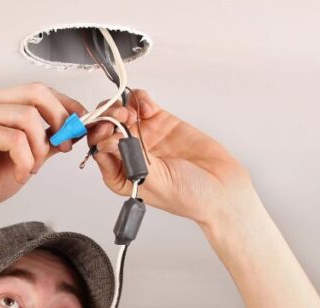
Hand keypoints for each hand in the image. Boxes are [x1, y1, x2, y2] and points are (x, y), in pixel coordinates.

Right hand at [0, 83, 86, 220]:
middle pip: (37, 92)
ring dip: (39, 149)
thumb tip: (75, 129)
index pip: (40, 90)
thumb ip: (48, 141)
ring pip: (28, 117)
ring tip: (32, 168)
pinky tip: (20, 173)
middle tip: (65, 145)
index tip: (82, 124)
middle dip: (60, 120)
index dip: (66, 105)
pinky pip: (15, 139)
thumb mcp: (28, 157)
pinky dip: (25, 161)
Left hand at [86, 90, 253, 226]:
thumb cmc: (190, 196)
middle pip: (106, 128)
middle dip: (107, 119)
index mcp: (121, 174)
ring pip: (121, 113)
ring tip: (131, 113)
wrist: (222, 188)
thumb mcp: (154, 182)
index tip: (104, 132)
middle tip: (117, 118)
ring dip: (121, 107)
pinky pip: (142, 104)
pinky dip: (140, 99)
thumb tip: (106, 143)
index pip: (99, 150)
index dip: (97, 138)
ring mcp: (145, 136)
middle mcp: (129, 154)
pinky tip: (147, 106)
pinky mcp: (161, 122)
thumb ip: (130, 161)